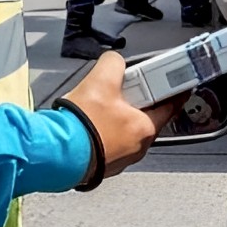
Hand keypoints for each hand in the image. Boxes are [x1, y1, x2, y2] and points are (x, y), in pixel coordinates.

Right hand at [61, 52, 181, 179]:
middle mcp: (136, 148)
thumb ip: (113, 63)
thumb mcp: (101, 79)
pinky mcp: (101, 164)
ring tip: (95, 107)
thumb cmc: (81, 127)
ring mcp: (119, 159)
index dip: (171, 87)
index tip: (172, 79)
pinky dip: (100, 130)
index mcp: (145, 129)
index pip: (170, 104)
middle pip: (143, 114)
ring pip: (123, 129)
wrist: (54, 154)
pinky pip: (107, 141)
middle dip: (133, 99)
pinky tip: (86, 123)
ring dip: (113, 116)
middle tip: (118, 89)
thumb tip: (114, 61)